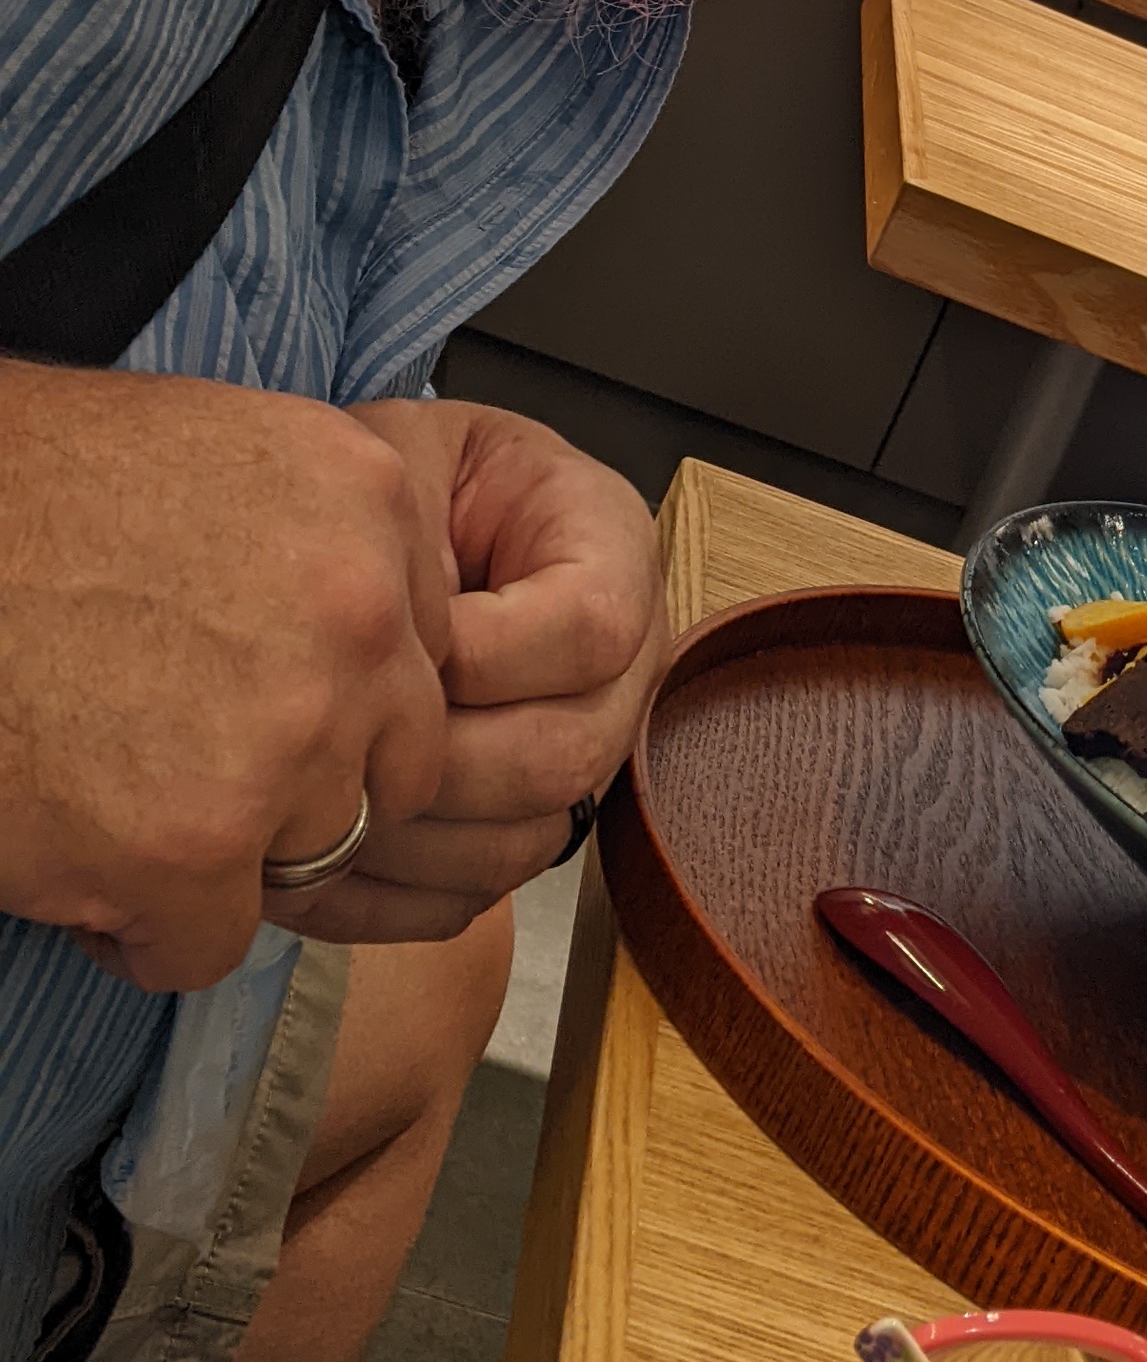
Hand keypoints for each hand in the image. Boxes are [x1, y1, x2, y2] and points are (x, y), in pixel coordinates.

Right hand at [0, 363, 451, 993]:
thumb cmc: (32, 495)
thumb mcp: (221, 457)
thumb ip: (316, 542)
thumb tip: (362, 635)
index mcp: (369, 499)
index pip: (419, 652)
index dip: (336, 696)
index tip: (254, 697)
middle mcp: (358, 616)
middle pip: (393, 765)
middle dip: (306, 787)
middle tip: (192, 767)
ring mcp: (286, 737)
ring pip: (311, 856)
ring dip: (224, 855)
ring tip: (117, 805)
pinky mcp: (194, 849)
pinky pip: (210, 943)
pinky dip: (143, 930)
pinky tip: (78, 866)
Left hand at [297, 403, 665, 943]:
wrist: (386, 532)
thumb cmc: (390, 484)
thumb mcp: (400, 462)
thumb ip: (407, 532)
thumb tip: (382, 656)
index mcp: (612, 550)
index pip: (592, 630)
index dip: (484, 655)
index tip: (394, 636)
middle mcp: (622, 667)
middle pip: (565, 757)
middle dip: (435, 761)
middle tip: (331, 741)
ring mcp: (578, 756)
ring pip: (522, 844)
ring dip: (405, 839)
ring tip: (308, 802)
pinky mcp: (516, 827)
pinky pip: (472, 899)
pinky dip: (384, 899)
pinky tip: (312, 857)